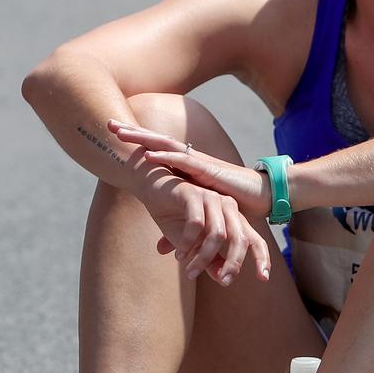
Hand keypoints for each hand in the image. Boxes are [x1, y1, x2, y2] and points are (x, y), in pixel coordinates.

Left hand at [109, 119, 269, 219]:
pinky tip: (149, 154)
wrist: (265, 197)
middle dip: (133, 132)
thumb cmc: (234, 206)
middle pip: (157, 141)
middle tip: (108, 123)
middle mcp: (191, 160)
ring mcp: (200, 163)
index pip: (157, 151)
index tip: (113, 134)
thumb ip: (180, 231)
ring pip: (167, 146)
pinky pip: (186, 162)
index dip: (136, 143)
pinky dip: (167, 157)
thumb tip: (161, 249)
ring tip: (121, 133)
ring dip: (143, 139)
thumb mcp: (202, 218)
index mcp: (187, 168)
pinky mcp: (211, 171)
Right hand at [141, 174, 271, 285]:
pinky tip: (178, 254)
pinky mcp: (193, 194)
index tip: (264, 278)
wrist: (152, 188)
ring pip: (218, 234)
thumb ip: (210, 260)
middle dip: (233, 263)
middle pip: (240, 239)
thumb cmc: (174, 217)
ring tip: (189, 272)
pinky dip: (188, 243)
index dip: (261, 258)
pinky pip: (196, 224)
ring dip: (204, 257)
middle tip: (223, 281)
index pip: (254, 239)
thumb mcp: (193, 244)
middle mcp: (227, 207)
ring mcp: (211, 198)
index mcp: (232, 219)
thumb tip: (222, 279)